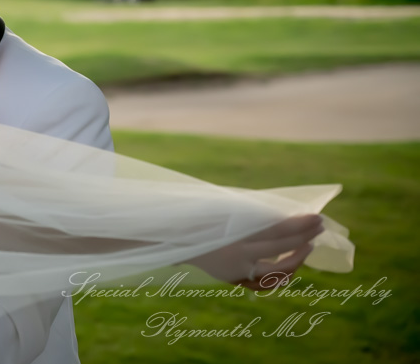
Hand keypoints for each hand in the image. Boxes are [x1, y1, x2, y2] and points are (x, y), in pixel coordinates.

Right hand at [191, 214, 323, 290]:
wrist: (175, 241)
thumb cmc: (199, 219)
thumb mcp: (224, 212)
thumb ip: (251, 217)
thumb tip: (282, 215)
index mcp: (237, 236)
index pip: (278, 231)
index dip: (300, 225)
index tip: (317, 217)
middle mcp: (241, 256)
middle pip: (282, 248)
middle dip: (305, 236)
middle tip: (319, 226)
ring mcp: (239, 271)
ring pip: (278, 273)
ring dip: (297, 259)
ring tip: (307, 246)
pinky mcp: (236, 279)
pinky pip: (265, 282)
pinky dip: (280, 274)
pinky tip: (289, 263)